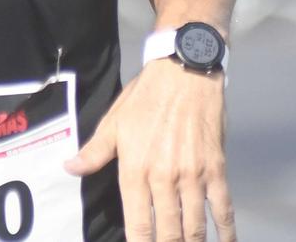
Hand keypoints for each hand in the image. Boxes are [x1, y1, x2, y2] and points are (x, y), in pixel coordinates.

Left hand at [66, 59, 235, 241]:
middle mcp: (164, 179)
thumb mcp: (114, 122)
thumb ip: (94, 152)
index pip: (138, 225)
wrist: (183, 71)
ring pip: (195, 226)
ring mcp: (193, 176)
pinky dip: (226, 230)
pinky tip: (225, 241)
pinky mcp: (217, 169)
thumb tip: (68, 169)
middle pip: (169, 232)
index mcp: (136, 171)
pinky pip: (223, 207)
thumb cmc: (145, 97)